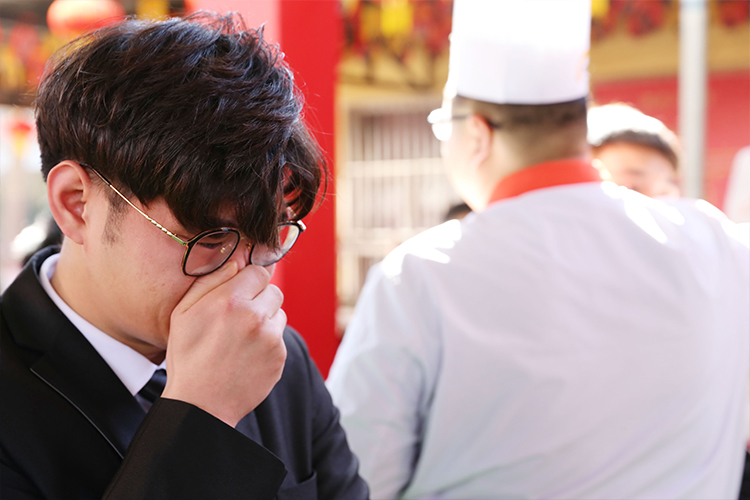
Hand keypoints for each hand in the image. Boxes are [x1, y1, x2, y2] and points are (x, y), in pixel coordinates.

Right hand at [162, 260, 286, 426]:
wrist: (201, 404)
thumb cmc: (188, 357)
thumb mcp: (184, 313)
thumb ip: (211, 281)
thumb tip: (236, 261)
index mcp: (231, 301)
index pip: (259, 272)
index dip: (249, 280)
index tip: (240, 292)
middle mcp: (256, 316)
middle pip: (273, 290)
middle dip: (259, 299)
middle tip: (239, 317)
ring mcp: (271, 338)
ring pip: (278, 314)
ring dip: (265, 320)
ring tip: (241, 339)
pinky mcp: (279, 356)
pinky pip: (280, 338)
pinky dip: (267, 343)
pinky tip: (247, 355)